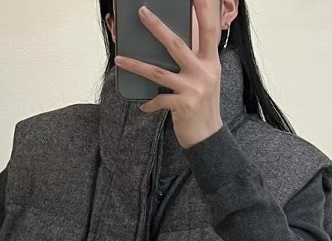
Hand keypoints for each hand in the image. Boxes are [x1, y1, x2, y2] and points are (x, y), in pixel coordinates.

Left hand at [113, 0, 224, 149]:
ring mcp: (193, 88)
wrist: (209, 138)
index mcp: (211, 61)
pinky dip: (149, 104)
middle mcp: (204, 71)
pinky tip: (144, 107)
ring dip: (136, 65)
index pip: (209, 30)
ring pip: (158, 71)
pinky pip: (158, 99)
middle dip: (157, 27)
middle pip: (176, 43)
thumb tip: (172, 46)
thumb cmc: (203, 106)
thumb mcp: (206, 79)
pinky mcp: (183, 104)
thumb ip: (195, 62)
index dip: (204, 11)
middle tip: (142, 13)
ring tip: (119, 59)